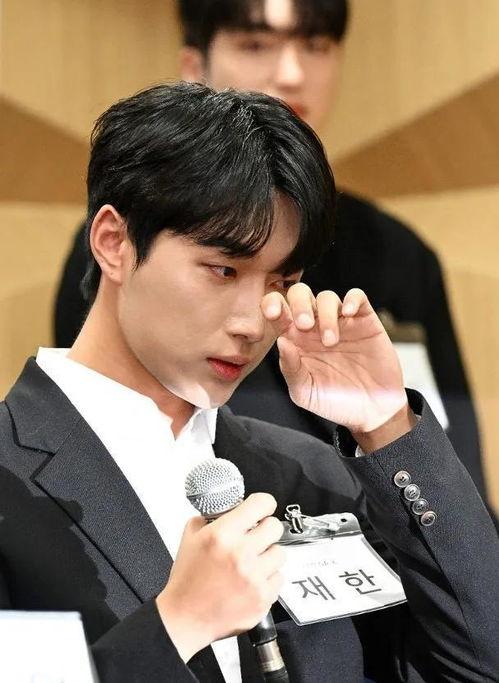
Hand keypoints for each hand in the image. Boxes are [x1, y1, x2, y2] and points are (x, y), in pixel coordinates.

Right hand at [156, 493, 283, 661]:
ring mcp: (254, 577)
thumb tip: (230, 507)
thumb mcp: (191, 538)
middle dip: (266, 529)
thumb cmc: (188, 580)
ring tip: (253, 562)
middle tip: (256, 536)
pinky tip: (252, 580)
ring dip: (268, 555)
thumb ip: (210, 518)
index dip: (264, 504)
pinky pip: (279, 577)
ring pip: (280, 552)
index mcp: (222, 535)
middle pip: (275, 526)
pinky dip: (268, 578)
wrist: (185, 618)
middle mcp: (240, 554)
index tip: (263, 508)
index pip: (261, 504)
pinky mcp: (263, 598)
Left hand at [262, 285, 407, 433]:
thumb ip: (290, 369)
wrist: (370, 411)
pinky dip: (352, 299)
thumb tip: (281, 341)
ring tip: (330, 341)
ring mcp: (341, 322)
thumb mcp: (305, 392)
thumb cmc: (334, 402)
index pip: (278, 311)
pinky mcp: (365, 322)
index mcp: (296, 340)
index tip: (273, 314)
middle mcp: (316, 327)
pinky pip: (358, 297)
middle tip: (305, 326)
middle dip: (299, 304)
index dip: (271, 304)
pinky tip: (349, 314)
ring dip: (325, 314)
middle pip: (300, 295)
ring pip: (327, 297)